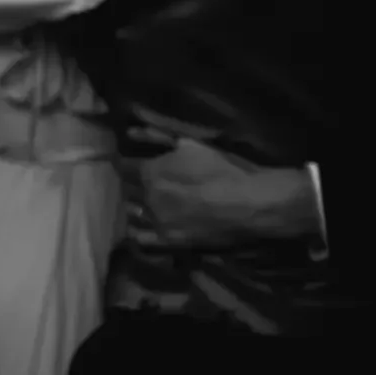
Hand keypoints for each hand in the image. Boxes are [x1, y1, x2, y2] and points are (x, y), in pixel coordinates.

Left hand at [120, 136, 319, 250]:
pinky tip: (142, 226)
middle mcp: (148, 198)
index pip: (125, 166)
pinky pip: (142, 238)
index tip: (125, 161)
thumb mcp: (194, 146)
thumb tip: (135, 134)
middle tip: (136, 181)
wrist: (251, 204)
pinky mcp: (170, 241)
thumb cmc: (226, 169)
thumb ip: (162, 138)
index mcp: (152, 173)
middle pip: (128, 190)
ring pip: (133, 212)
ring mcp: (158, 221)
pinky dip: (139, 230)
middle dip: (131, 184)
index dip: (124, 163)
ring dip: (135, 205)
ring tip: (141, 202)